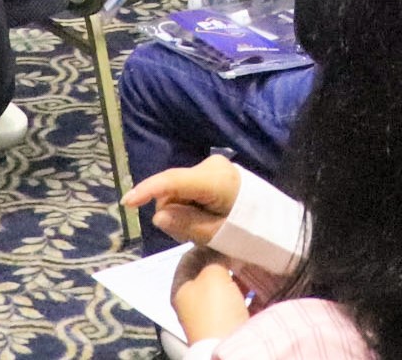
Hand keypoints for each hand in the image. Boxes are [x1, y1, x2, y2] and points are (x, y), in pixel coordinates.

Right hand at [127, 155, 242, 246]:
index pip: (174, 181)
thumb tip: (158, 216)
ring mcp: (213, 166)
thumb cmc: (248, 232)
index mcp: (214, 180)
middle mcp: (211, 166)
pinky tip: (204, 218)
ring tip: (203, 228)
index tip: (127, 203)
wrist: (274, 223)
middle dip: (174, 212)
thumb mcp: (216, 235)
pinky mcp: (213, 171)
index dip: (148, 190)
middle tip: (193, 236)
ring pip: (178, 191)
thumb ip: (186, 225)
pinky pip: (188, 189)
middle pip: (173, 190)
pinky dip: (190, 206)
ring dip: (182, 211)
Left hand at [171, 250, 254, 342]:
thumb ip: (214, 257)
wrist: (229, 348)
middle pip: (208, 273)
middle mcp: (192, 302)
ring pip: (225, 287)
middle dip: (225, 261)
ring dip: (238, 276)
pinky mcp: (227, 325)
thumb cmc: (215, 309)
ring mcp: (209, 315)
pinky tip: (259, 285)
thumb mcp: (212, 275)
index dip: (205, 245)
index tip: (223, 236)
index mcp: (180, 288)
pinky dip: (248, 293)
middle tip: (241, 249)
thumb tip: (220, 248)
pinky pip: (238, 302)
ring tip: (253, 265)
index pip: (189, 258)